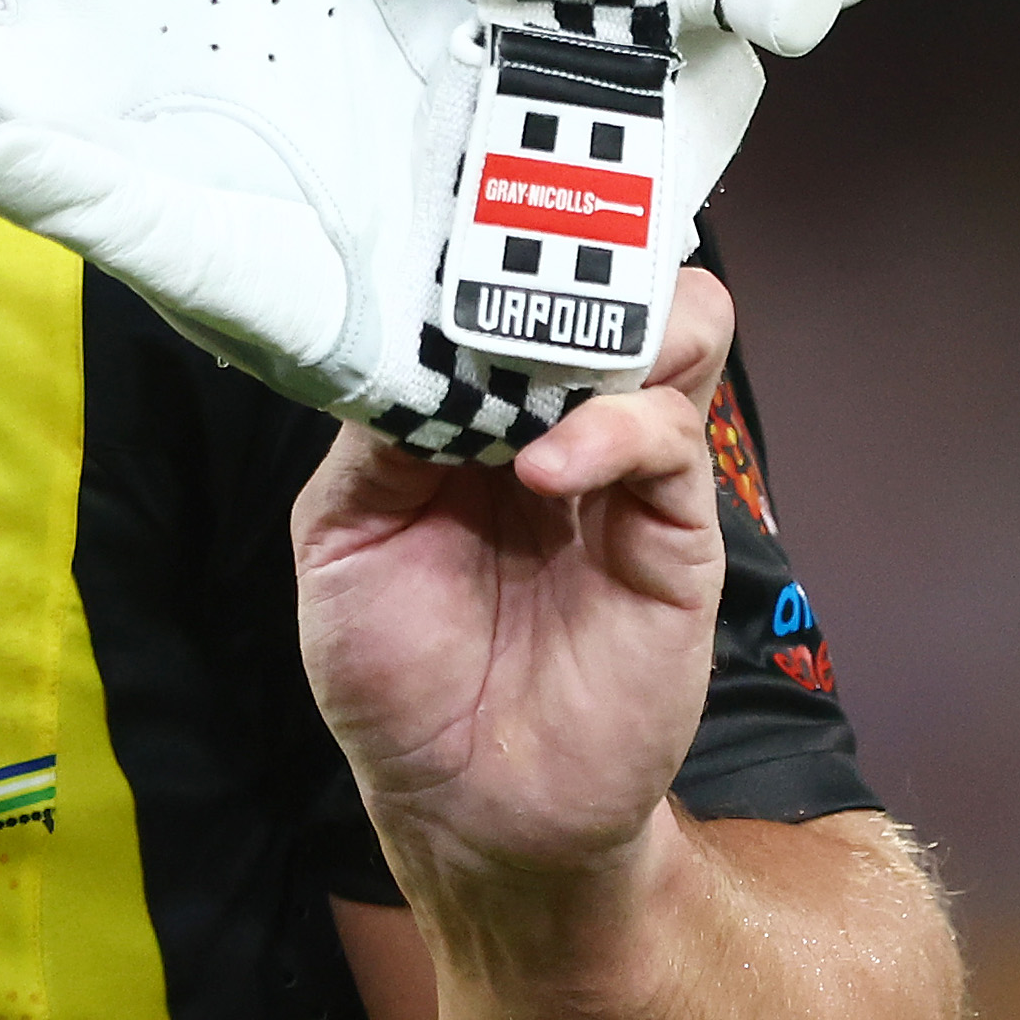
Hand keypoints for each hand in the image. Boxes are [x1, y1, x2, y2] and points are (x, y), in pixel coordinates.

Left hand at [292, 265, 733, 905]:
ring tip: (535, 352)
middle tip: (504, 255)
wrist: (470, 812)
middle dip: (562, 252)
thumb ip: (380, 434)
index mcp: (467, 412)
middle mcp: (551, 424)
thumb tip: (403, 332)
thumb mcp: (344, 540)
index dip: (481, 247)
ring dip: (608, 318)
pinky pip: (667, 440)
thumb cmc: (397, 682)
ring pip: (672, 331)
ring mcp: (620, 472)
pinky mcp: (674, 533)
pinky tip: (541, 470)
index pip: (498, 291)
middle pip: (603, 283)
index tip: (450, 208)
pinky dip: (610, 429)